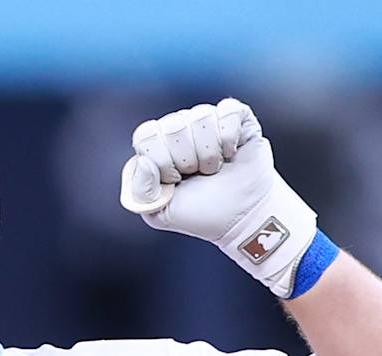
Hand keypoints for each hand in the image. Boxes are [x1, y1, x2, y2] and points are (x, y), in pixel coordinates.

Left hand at [119, 99, 320, 299]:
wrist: (241, 218)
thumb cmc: (201, 214)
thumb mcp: (160, 212)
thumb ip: (140, 192)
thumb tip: (144, 161)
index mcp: (157, 146)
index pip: (146, 134)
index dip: (161, 160)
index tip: (175, 180)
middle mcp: (180, 128)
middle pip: (173, 125)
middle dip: (188, 160)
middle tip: (199, 176)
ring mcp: (207, 120)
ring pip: (201, 117)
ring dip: (210, 153)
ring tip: (216, 168)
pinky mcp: (236, 117)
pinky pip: (228, 111)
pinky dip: (230, 138)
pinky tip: (231, 153)